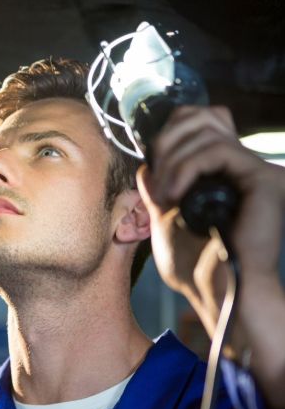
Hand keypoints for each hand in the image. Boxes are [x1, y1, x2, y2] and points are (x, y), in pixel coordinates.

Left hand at [137, 106, 284, 408]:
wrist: (218, 292)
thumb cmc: (195, 267)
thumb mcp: (165, 221)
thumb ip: (158, 190)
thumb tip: (146, 166)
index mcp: (223, 173)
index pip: (198, 122)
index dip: (168, 134)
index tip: (151, 168)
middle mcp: (243, 166)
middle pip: (200, 117)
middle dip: (166, 143)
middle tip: (157, 183)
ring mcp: (256, 170)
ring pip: (205, 132)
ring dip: (172, 161)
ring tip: (163, 197)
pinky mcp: (262, 178)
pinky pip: (216, 152)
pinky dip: (185, 169)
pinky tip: (174, 195)